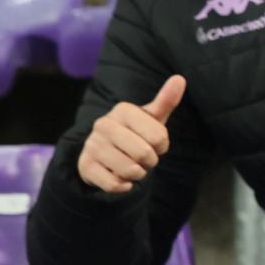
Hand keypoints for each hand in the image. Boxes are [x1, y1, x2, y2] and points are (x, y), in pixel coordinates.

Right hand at [76, 75, 183, 193]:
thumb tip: (180, 78)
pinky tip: (122, 178)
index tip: (155, 144)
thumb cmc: (136, 133)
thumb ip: (166, 101)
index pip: (159, 137)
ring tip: (133, 166)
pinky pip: (114, 184)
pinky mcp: (85, 166)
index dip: (162, 146)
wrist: (103, 153)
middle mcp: (104, 124)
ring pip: (129, 170)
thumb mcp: (152, 118)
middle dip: (150, 161)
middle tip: (144, 158)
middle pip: (144, 154)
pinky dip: (123, 185)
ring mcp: (92, 145)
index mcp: (123, 110)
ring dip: (138, 174)